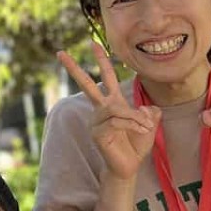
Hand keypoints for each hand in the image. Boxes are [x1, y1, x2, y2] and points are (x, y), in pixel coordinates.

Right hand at [57, 43, 159, 181]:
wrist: (129, 167)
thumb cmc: (136, 145)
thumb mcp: (149, 125)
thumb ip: (151, 112)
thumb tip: (147, 108)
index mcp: (113, 103)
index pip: (106, 77)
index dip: (102, 60)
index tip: (93, 43)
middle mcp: (101, 109)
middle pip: (87, 85)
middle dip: (74, 68)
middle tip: (59, 53)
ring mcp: (97, 120)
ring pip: (115, 107)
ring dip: (134, 117)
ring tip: (146, 127)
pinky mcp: (97, 132)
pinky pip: (116, 120)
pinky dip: (132, 124)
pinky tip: (140, 130)